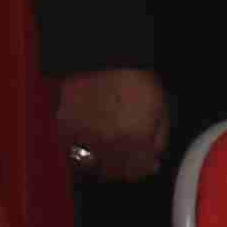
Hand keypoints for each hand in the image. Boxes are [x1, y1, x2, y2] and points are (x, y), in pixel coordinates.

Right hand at [51, 67, 172, 179]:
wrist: (104, 53)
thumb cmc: (135, 75)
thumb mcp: (161, 105)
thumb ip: (159, 136)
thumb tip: (154, 158)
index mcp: (137, 140)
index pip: (138, 172)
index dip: (141, 168)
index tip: (142, 163)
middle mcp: (111, 145)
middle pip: (113, 173)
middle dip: (120, 166)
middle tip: (122, 154)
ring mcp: (85, 138)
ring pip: (90, 165)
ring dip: (98, 159)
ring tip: (103, 147)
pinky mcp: (66, 127)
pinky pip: (70, 147)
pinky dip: (77, 145)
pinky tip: (85, 136)